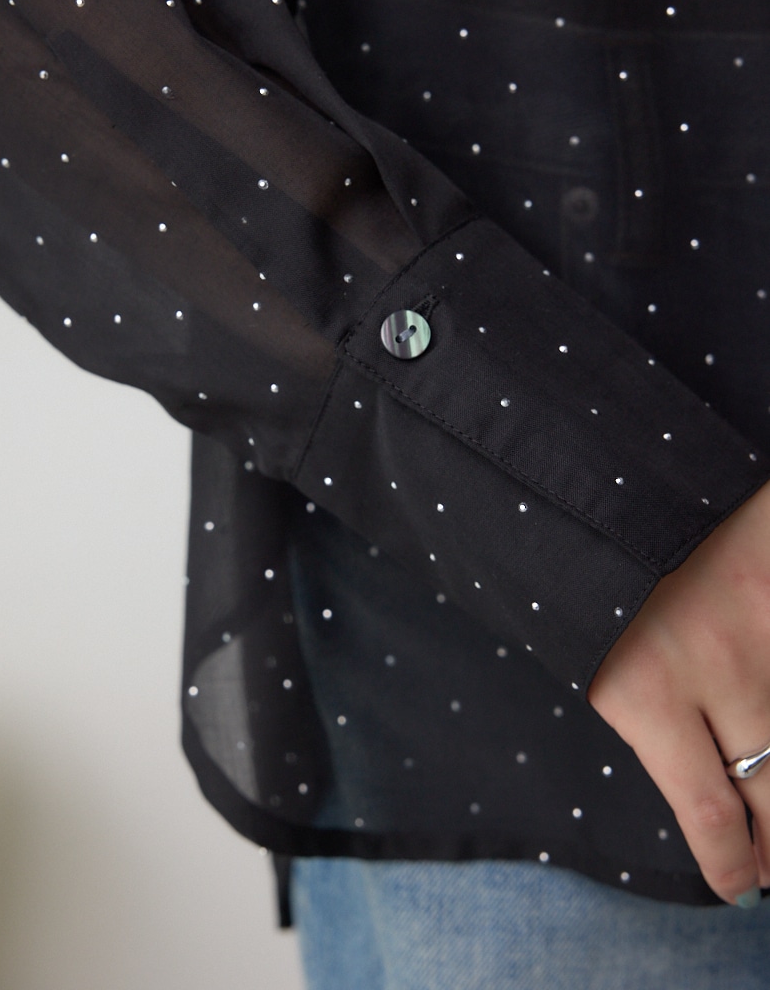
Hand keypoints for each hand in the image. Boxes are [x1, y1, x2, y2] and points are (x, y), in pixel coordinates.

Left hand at [588, 478, 769, 906]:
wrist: (671, 492)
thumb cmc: (635, 589)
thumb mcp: (624, 664)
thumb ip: (665, 746)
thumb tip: (724, 843)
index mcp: (640, 690)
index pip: (711, 820)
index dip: (730, 868)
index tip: (736, 885)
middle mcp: (711, 673)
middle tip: (766, 863)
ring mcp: (769, 648)